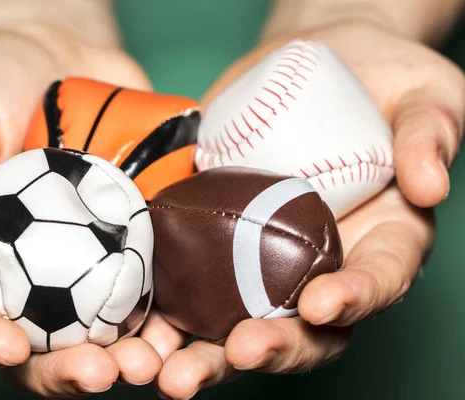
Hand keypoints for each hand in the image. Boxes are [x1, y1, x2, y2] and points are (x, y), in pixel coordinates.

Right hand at [0, 23, 165, 396]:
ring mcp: (81, 266)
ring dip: (127, 357)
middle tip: (102, 373)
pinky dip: (167, 313)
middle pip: (37, 344)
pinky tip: (188, 324)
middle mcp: (24, 275)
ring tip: (154, 363)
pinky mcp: (128, 246)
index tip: (9, 348)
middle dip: (66, 370)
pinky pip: (147, 289)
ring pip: (99, 330)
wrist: (58, 59)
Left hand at [151, 19, 460, 398]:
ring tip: (164, 370)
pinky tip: (129, 329)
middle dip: (270, 347)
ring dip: (200, 354)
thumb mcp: (422, 95)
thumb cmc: (380, 84)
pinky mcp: (212, 242)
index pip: (377, 282)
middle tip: (239, 354)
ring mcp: (260, 261)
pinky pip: (185, 286)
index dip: (355, 300)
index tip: (322, 305)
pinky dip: (158, 313)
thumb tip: (428, 185)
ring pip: (233, 324)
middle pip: (303, 328)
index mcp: (380, 243)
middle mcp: (319, 266)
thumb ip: (429, 133)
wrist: (312, 65)